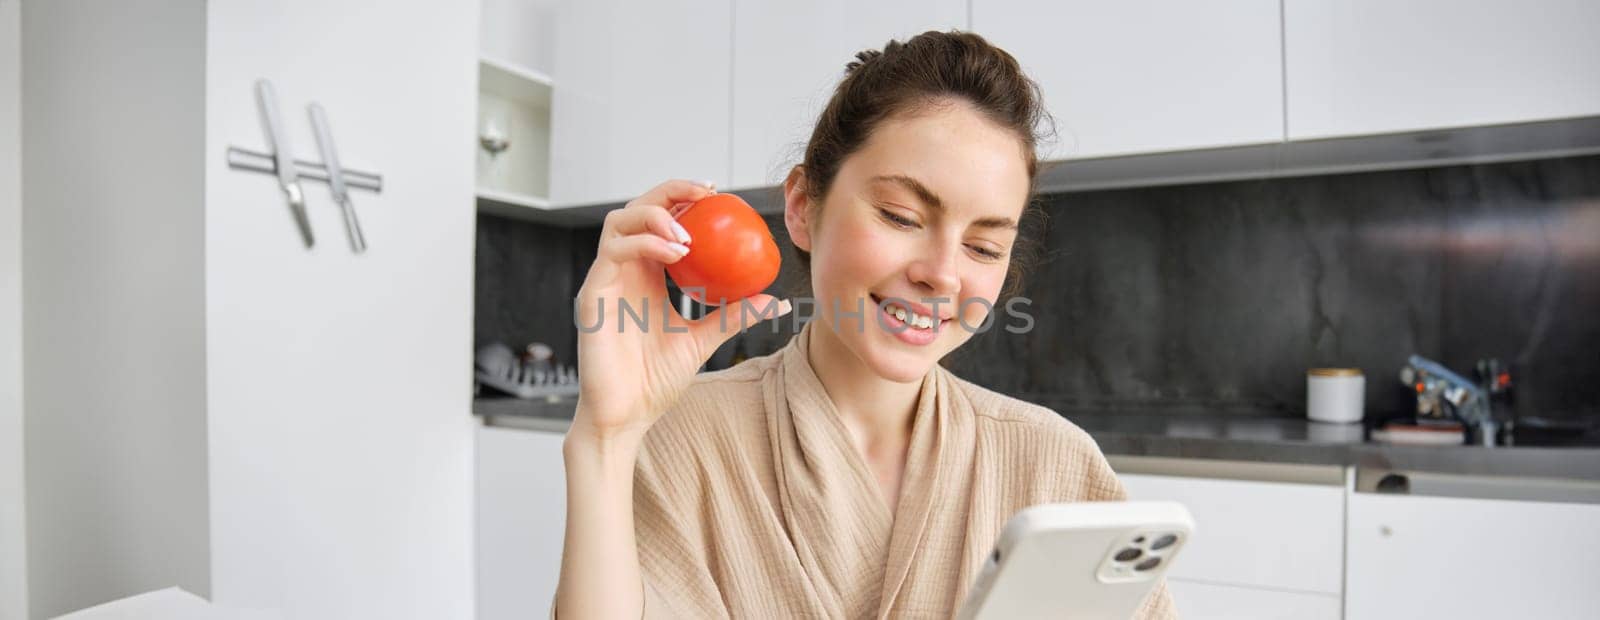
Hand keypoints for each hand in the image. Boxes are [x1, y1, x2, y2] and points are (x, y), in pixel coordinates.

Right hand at [572, 180, 789, 440]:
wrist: (628, 415)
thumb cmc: (655, 380)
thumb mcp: (703, 340)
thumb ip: (734, 316)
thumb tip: (776, 302)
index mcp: (645, 275)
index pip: (657, 220)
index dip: (681, 198)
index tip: (714, 192)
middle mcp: (623, 271)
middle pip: (636, 209)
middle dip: (669, 193)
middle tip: (705, 195)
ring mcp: (605, 281)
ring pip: (618, 222)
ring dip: (655, 216)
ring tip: (689, 233)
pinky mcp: (593, 296)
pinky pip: (613, 254)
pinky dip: (645, 245)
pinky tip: (676, 253)